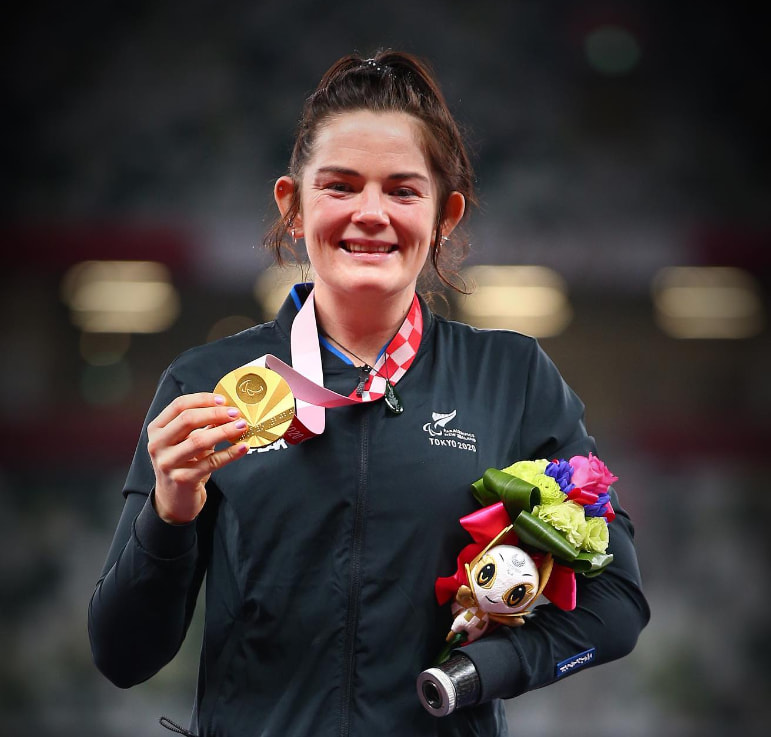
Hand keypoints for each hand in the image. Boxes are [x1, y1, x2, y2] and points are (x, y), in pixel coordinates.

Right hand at [147, 392, 248, 523]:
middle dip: (216, 413)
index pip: (179, 405)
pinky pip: (210, 463)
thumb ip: (202, 425)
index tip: (224, 400)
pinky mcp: (182, 479)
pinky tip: (243, 447)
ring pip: (198, 441)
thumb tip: (228, 408)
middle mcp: (157, 444)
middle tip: (236, 413)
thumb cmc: (184, 464)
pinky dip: (230, 454)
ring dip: (224, 431)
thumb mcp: (187, 441)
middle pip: (187, 420)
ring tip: (242, 426)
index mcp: (157, 429)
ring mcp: (167, 463)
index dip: (203, 399)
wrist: (174, 500)